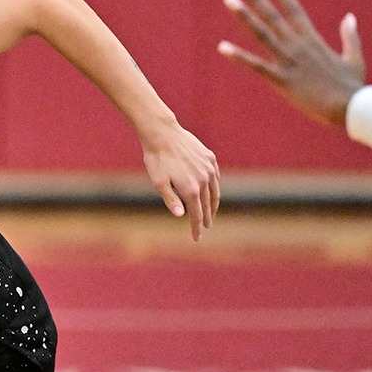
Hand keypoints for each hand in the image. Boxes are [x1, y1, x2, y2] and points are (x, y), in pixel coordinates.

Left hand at [141, 124, 219, 239]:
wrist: (163, 133)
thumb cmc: (157, 159)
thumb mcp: (159, 182)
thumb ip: (171, 199)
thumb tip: (181, 215)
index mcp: (191, 189)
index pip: (196, 214)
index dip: (196, 227)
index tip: (196, 238)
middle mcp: (204, 180)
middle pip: (207, 205)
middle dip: (206, 218)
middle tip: (205, 228)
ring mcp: (209, 168)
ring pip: (215, 191)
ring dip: (213, 205)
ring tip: (210, 214)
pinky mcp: (210, 158)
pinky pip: (215, 177)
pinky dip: (214, 187)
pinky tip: (212, 191)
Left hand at [218, 0, 364, 127]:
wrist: (351, 107)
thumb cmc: (352, 86)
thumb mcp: (354, 57)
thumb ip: (350, 36)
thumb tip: (349, 17)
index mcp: (313, 39)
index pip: (294, 10)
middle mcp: (298, 45)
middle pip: (272, 15)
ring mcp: (289, 61)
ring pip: (262, 33)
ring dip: (244, 16)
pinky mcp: (283, 80)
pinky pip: (256, 66)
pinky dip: (239, 57)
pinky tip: (222, 47)